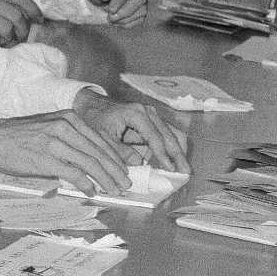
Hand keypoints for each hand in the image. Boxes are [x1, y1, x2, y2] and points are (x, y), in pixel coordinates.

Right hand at [0, 109, 133, 194]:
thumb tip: (93, 159)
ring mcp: (57, 142)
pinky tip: (92, 191)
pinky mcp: (47, 158)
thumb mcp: (52, 127)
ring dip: (106, 179)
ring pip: (91, 162)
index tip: (124, 170)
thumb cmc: (21, 136)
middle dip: (116, 170)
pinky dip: (86, 184)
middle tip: (126, 183)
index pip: (101, 140)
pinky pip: (74, 173)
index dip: (116, 158)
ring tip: (114, 190)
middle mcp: (67, 127)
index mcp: (71, 119)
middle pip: (100, 152)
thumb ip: (73, 139)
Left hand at [73, 90, 189, 173]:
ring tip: (183, 167)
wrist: (91, 105)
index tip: (169, 169)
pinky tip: (174, 160)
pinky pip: (166, 134)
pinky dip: (171, 147)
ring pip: (172, 133)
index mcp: (137, 114)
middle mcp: (149, 112)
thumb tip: (140, 164)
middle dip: (178, 154)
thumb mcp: (102, 138)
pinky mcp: (152, 121)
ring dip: (178, 151)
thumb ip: (120, 152)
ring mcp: (152, 115)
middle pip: (169, 134)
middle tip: (185, 170)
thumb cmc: (94, 120)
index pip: (155, 137)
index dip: (163, 155)